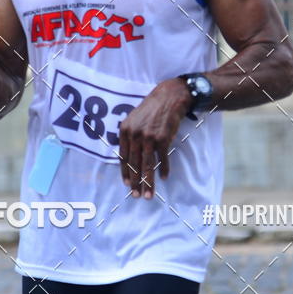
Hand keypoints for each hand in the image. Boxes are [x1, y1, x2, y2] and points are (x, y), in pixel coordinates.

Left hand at [119, 78, 191, 198]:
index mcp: (125, 130)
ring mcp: (149, 137)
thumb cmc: (151, 109)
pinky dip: (163, 169)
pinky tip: (163, 177)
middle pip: (134, 164)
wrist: (169, 97)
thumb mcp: (134, 119)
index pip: (123, 157)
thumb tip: (128, 156)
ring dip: (148, 182)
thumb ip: (129, 136)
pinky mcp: (163, 138)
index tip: (127, 185)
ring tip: (149, 194)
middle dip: (136, 182)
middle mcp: (135, 134)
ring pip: (147, 165)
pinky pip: (162, 158)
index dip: (125, 172)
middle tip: (137, 196)